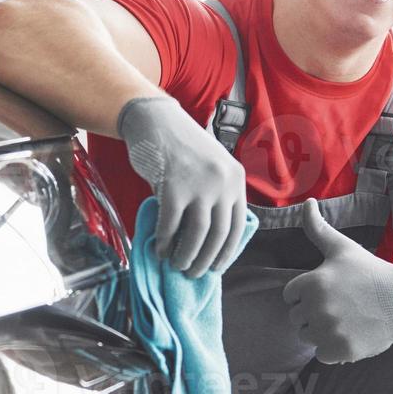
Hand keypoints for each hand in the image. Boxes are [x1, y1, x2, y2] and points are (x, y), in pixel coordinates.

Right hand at [117, 95, 246, 276]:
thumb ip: (214, 196)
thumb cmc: (180, 146)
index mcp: (236, 179)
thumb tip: (206, 240)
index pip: (237, 225)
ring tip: (177, 266)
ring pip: (197, 234)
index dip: (226, 252)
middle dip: (205, 260)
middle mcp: (223, 182)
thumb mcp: (210, 168)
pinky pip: (170, 225)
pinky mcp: (173, 186)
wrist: (155, 120)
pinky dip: (164, 242)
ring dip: (186, 256)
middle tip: (193, 273)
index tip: (216, 267)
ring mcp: (199, 184)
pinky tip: (159, 250)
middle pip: (218, 234)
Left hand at [282, 200, 392, 363]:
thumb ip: (318, 228)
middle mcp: (316, 308)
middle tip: (341, 305)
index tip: (329, 290)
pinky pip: (322, 354)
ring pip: (308, 336)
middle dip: (314, 313)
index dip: (307, 293)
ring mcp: (328, 331)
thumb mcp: (342, 248)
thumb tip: (307, 202)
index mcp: (311, 283)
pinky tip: (351, 333)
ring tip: (346, 318)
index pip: (290, 296)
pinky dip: (333, 348)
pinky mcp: (340, 350)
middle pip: (297, 318)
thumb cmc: (370, 272)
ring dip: (322, 331)